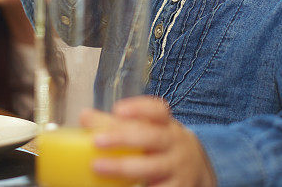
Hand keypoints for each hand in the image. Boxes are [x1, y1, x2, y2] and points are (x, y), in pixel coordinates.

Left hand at [80, 96, 215, 186]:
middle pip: (151, 137)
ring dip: (123, 167)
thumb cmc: (163, 148)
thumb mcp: (149, 132)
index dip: (139, 108)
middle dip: (123, 138)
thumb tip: (85, 116)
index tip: (117, 110)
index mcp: (166, 125)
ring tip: (98, 166)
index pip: (157, 111)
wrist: (196, 172)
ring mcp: (177, 168)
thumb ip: (119, 125)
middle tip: (97, 141)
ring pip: (151, 167)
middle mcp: (175, 144)